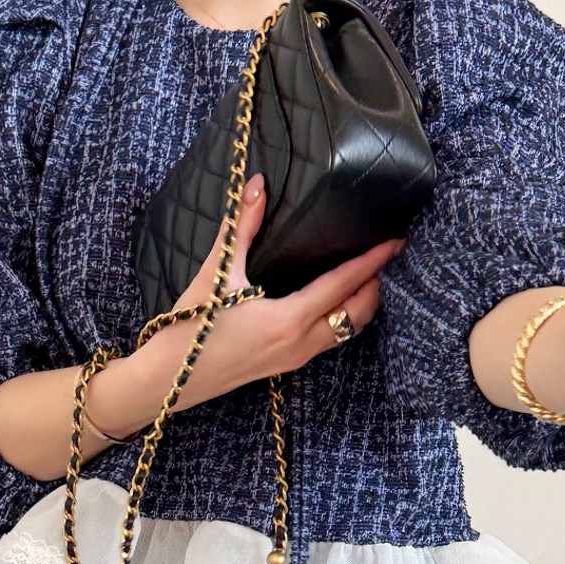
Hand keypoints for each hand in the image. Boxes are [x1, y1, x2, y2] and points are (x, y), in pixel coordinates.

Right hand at [149, 173, 405, 409]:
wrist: (168, 379)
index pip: (343, 286)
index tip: (395, 241)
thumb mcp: (217, 275)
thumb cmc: (189, 328)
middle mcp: (300, 344)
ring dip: (362, 304)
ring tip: (370, 274)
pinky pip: (330, 340)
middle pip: (357, 313)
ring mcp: (295, 359)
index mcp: (287, 321)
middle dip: (376, 284)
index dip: (372, 262)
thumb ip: (240, 227)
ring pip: (347, 331)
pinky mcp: (286, 365)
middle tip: (388, 254)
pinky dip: (344, 318)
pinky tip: (338, 299)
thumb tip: (256, 184)